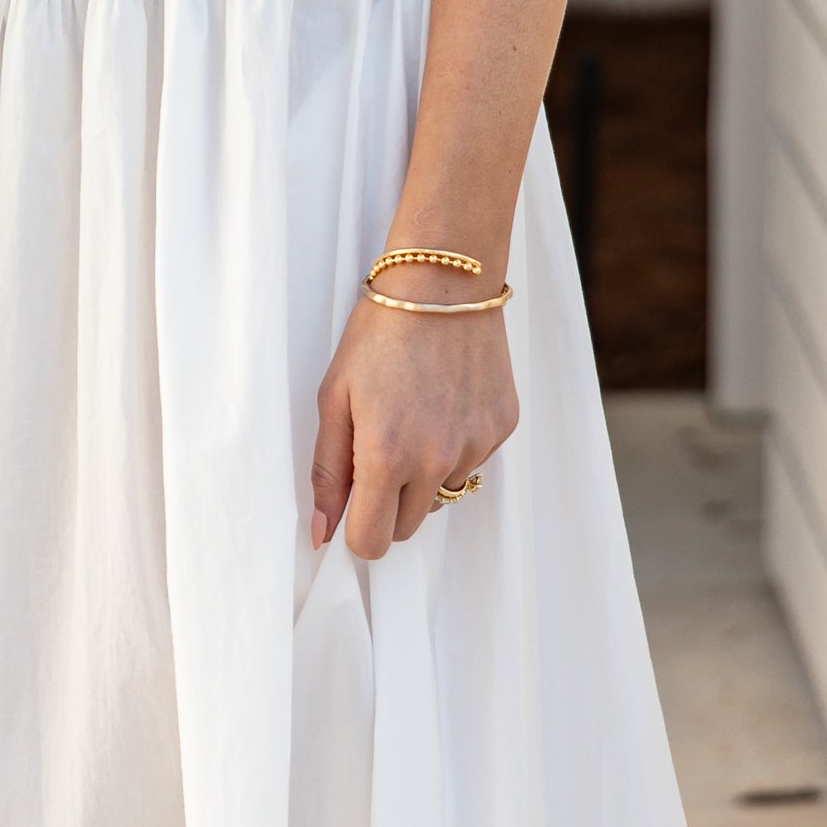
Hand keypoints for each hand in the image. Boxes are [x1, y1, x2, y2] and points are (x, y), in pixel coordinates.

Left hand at [311, 289, 517, 559]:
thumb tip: (324, 534)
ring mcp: (474, 447)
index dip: (357, 531)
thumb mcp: (335, 399)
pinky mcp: (501, 430)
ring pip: (441, 496)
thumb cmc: (379, 335)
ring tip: (414, 418)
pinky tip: (443, 403)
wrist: (443, 285)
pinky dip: (454, 448)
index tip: (353, 506)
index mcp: (385, 456)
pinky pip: (471, 464)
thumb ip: (327, 473)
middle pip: (408, 529)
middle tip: (379, 454)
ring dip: (424, 476)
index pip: (372, 542)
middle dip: (388, 506)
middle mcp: (435, 460)